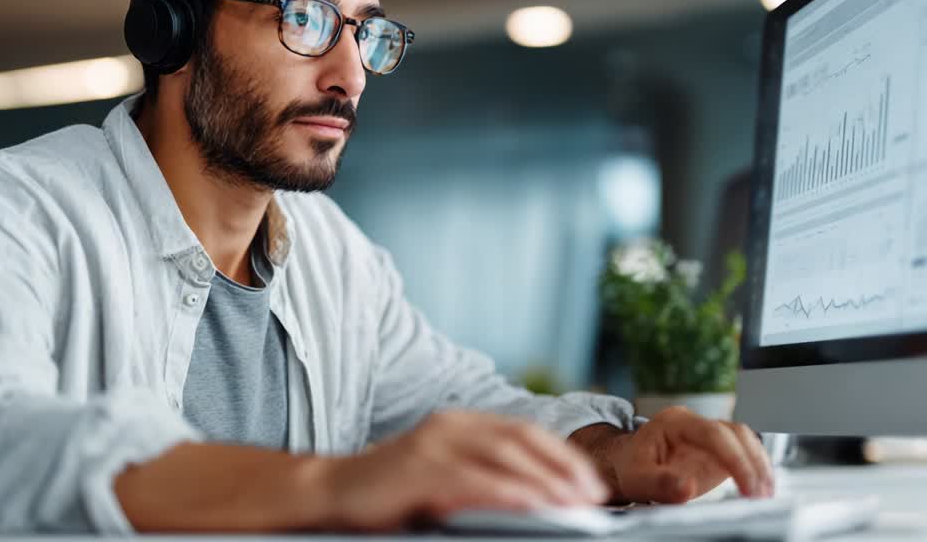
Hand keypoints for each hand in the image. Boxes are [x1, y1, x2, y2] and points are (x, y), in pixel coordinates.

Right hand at [316, 410, 608, 530]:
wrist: (332, 492)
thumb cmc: (392, 493)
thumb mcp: (445, 477)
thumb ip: (483, 477)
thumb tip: (540, 496)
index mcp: (460, 422)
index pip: (525, 431)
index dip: (562, 455)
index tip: (591, 480)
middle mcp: (451, 424)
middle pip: (523, 438)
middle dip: (564, 467)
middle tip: (594, 494)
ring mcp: (434, 442)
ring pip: (506, 455)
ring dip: (546, 480)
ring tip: (574, 502)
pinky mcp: (421, 467)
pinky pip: (477, 479)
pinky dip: (511, 491)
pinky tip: (534, 505)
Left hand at [613, 407, 773, 502]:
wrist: (627, 462)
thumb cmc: (631, 466)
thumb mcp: (637, 478)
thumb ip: (660, 483)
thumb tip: (687, 488)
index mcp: (675, 422)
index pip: (714, 433)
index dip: (735, 458)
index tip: (747, 485)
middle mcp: (696, 423)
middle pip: (736, 433)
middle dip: (753, 462)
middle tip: (761, 494)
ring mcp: (708, 435)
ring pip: (745, 440)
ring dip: (759, 465)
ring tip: (766, 494)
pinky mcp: (716, 451)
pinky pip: (743, 453)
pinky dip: (755, 470)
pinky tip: (760, 490)